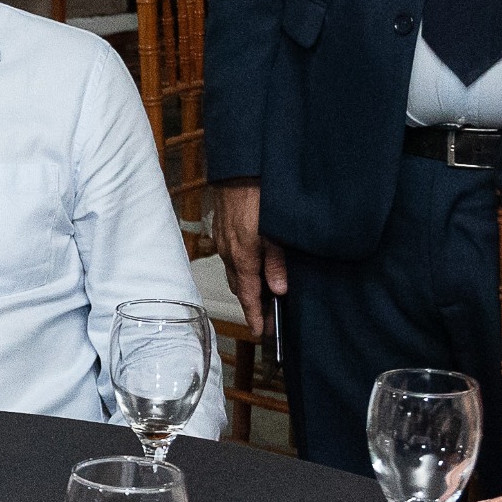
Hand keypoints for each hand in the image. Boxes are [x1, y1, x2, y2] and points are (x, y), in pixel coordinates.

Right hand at [215, 180, 284, 338]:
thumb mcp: (276, 234)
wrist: (239, 169)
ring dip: (247, 285)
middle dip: (252, 303)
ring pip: (235, 272)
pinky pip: (231, 257)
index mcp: (243, 257)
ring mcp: (223, 241)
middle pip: (240, 287)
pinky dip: (242, 268)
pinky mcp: (223, 230)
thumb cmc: (259, 197)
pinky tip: (254, 264)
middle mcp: (229, 253)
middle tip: (268, 315)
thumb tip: (278, 290)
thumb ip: (276, 263)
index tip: (261, 331)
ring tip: (264, 292)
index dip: (255, 316)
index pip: (248, 296)